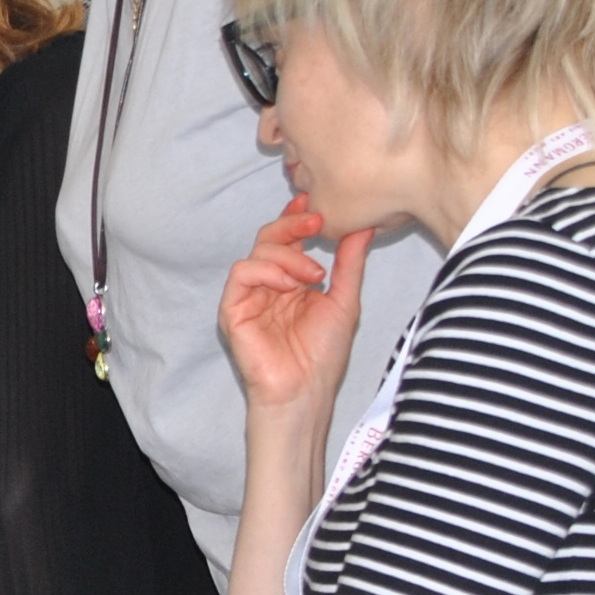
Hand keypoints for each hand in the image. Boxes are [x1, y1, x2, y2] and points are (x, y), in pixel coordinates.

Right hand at [219, 198, 369, 411]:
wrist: (306, 391)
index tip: (314, 203)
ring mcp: (248, 297)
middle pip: (269, 239)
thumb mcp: (345, 300)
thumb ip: (350, 263)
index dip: (296, 218)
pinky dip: (267, 270)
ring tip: (314, 274)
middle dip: (292, 224)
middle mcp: (267, 286)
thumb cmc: (324, 355)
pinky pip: (241, 273)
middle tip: (317, 220)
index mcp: (290, 283)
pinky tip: (289, 284)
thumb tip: (362, 228)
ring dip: (288, 254)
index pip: (287, 241)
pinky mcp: (232, 310)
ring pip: (258, 252)